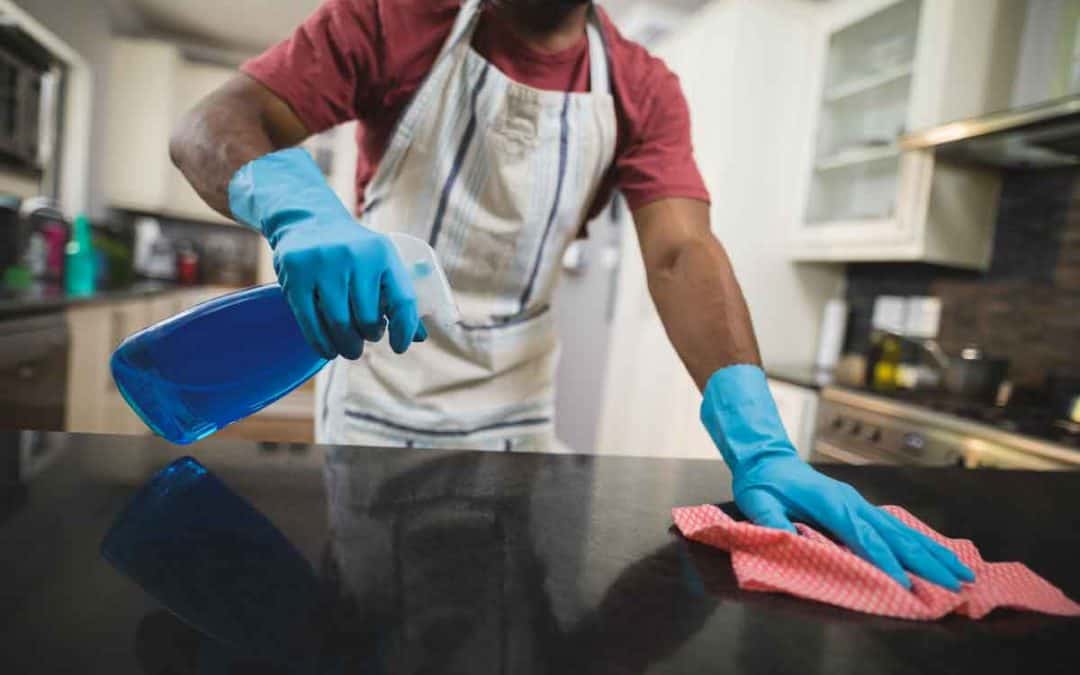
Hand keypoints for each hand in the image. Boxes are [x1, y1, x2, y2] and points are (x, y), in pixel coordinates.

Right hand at [229, 148, 425, 359]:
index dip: (404, 330)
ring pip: (339, 325)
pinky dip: (322, 344)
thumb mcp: (380, 263)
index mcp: (382, 253)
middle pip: (367, 319)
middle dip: (368, 337)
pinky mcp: (295, 276)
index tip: (399, 348)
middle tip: (365, 339)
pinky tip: (328, 349)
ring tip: (349, 349)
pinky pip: (310, 323)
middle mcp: (354, 256)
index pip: (403, 300)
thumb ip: (398, 296)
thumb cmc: (353, 253)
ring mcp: (322, 265)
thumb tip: (419, 337)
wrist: (308, 221)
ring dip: (346, 346)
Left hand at [733, 454, 973, 589]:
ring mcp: (860, 503)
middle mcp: (853, 502)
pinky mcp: (861, 507)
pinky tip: (938, 555)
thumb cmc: (762, 483)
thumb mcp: (757, 501)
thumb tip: (786, 538)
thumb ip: (771, 519)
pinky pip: (896, 527)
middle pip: (895, 536)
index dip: (884, 562)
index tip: (904, 586)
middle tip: (956, 585)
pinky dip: (920, 542)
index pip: (863, 537)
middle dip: (926, 562)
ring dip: (933, 553)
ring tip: (962, 572)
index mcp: (831, 503)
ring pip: (903, 531)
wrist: (769, 458)